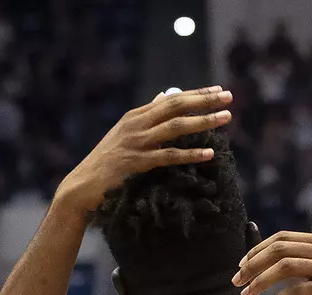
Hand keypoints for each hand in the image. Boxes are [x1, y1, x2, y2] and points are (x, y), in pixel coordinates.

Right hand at [55, 88, 232, 213]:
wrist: (82, 186)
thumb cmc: (108, 162)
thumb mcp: (126, 134)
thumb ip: (147, 116)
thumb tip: (164, 95)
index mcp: (136, 116)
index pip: (172, 99)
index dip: (196, 94)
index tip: (219, 91)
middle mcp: (136, 124)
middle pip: (176, 106)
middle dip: (204, 101)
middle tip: (229, 97)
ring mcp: (136, 143)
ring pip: (175, 127)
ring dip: (202, 121)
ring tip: (225, 119)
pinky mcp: (137, 163)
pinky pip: (168, 156)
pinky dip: (190, 154)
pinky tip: (209, 153)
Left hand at [233, 231, 311, 294]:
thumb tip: (283, 269)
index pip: (283, 237)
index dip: (258, 249)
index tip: (243, 265)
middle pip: (279, 249)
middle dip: (253, 264)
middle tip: (238, 280)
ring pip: (284, 267)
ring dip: (260, 281)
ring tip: (247, 294)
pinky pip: (297, 290)